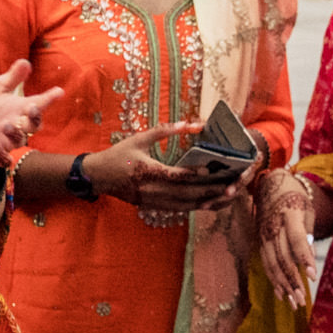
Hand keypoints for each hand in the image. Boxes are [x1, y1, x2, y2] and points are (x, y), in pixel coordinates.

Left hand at [0, 58, 62, 166]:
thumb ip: (12, 78)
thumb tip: (26, 61)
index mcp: (20, 109)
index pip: (39, 104)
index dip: (49, 98)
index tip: (58, 92)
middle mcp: (18, 126)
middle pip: (34, 125)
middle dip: (34, 118)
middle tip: (31, 107)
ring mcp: (8, 141)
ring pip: (20, 140)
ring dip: (15, 132)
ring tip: (5, 124)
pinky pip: (4, 159)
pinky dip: (1, 155)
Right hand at [85, 123, 239, 213]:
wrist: (99, 177)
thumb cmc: (119, 154)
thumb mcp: (140, 138)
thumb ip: (165, 130)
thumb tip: (191, 123)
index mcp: (148, 172)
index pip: (177, 176)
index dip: (196, 175)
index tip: (213, 170)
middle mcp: (153, 190)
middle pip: (187, 194)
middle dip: (212, 191)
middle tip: (233, 185)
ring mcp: (154, 202)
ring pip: (186, 205)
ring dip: (209, 201)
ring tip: (229, 196)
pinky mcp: (154, 207)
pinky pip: (180, 209)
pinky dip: (197, 206)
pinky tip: (212, 203)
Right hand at [257, 169, 319, 307]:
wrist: (271, 185)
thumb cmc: (295, 198)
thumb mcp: (307, 210)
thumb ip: (308, 234)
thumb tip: (310, 259)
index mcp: (289, 214)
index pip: (296, 239)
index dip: (304, 258)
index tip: (313, 277)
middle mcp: (273, 226)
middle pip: (282, 257)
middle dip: (293, 280)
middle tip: (302, 300)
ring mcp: (264, 235)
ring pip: (272, 264)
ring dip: (283, 285)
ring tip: (294, 302)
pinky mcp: (260, 241)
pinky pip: (266, 264)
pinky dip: (273, 280)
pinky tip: (282, 294)